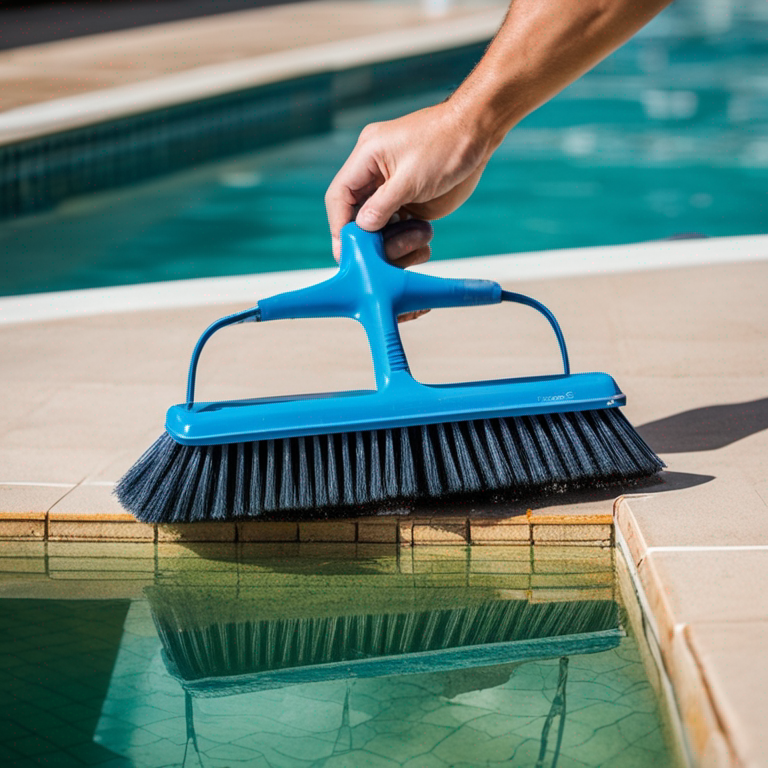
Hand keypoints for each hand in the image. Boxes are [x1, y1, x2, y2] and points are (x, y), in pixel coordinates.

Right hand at [325, 101, 490, 261]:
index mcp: (367, 156)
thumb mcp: (411, 178)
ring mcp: (392, 188)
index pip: (339, 195)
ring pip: (378, 224)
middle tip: (380, 256)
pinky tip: (423, 242)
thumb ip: (382, 205)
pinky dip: (406, 239)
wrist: (478, 133)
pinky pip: (397, 226)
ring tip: (419, 239)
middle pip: (356, 214)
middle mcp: (374, 173)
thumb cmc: (446, 144)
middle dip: (367, 237)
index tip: (346, 250)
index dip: (339, 224)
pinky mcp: (409, 199)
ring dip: (392, 241)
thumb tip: (360, 228)